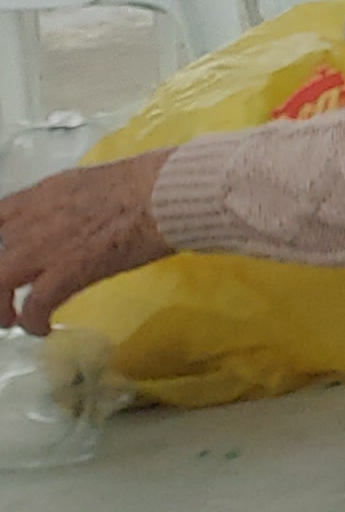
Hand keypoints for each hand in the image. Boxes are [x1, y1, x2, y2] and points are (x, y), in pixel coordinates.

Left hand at [1, 153, 169, 335]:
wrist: (162, 195)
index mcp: (41, 195)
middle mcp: (32, 221)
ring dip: (1, 306)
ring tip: (11, 320)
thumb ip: (74, 203)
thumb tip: (82, 216)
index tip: (5, 253)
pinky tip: (42, 328)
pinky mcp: (65, 273)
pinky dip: (32, 322)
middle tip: (5, 296)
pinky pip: (34, 306)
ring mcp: (44, 248)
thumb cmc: (146, 182)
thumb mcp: (94, 182)